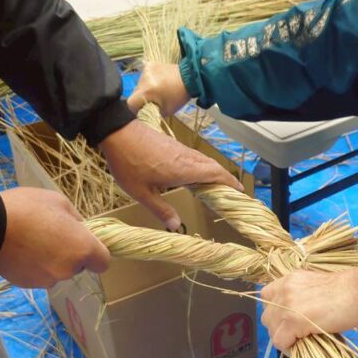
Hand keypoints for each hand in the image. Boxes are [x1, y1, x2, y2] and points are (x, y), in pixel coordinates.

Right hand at [0, 187, 110, 287]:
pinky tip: (19, 251)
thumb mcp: (58, 201)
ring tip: (30, 241)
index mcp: (82, 249)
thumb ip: (75, 219)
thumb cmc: (27, 208)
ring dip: (50, 260)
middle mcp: (68, 270)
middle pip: (77, 265)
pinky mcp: (27, 285)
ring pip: (57, 271)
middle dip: (69, 253)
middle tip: (50, 234)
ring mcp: (47, 280)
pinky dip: (33, 266)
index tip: (82, 241)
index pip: (103, 262)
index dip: (95, 252)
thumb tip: (79, 229)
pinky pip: (38, 275)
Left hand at [100, 120, 241, 230]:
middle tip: (232, 193)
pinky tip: (196, 175)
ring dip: (214, 172)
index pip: (215, 174)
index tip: (240, 191)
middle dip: (225, 179)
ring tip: (218, 186)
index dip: (230, 182)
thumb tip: (176, 226)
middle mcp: (186, 158)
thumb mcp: (141, 192)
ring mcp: (180, 150)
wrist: (117, 132)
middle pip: (214, 166)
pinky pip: (195, 157)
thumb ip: (160, 209)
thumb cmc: (128, 163)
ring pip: (204, 161)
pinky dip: (203, 167)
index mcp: (183, 169)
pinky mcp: (173, 145)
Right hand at [128, 63, 191, 118]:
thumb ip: (151, 113)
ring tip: (159, 90)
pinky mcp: (149, 64)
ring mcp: (146, 69)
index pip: (131, 103)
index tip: (145, 109)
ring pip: (139, 85)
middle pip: (134, 93)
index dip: (136, 109)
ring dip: (145, 90)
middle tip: (154, 101)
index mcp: (147, 91)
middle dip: (142, 99)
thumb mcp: (165, 111)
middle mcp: (144, 78)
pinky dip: (149, 82)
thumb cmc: (179, 96)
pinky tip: (159, 82)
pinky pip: (144, 77)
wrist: (190, 77)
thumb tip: (142, 113)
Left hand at [261, 240, 357, 351]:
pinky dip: (289, 348)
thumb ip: (301, 299)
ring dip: (283, 338)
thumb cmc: (347, 290)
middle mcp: (283, 289)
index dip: (277, 314)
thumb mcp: (315, 288)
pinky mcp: (292, 320)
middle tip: (295, 335)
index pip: (267, 298)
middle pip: (267, 317)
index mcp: (289, 280)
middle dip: (278, 328)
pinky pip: (280, 341)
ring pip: (271, 330)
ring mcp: (286, 305)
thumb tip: (297, 321)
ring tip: (300, 341)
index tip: (289, 323)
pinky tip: (302, 346)